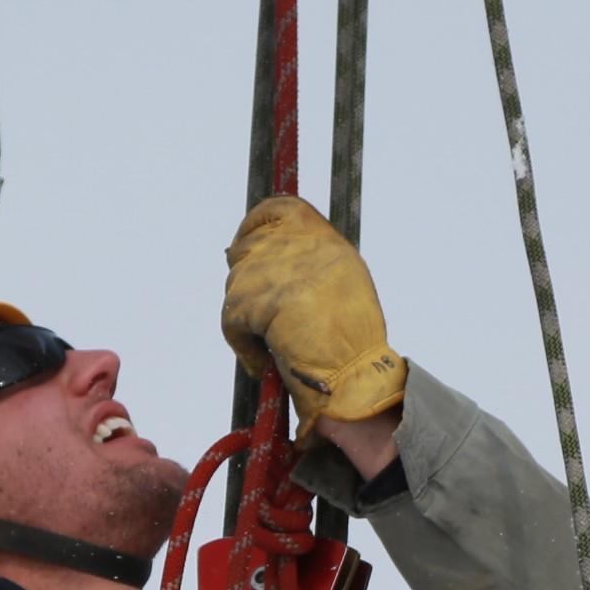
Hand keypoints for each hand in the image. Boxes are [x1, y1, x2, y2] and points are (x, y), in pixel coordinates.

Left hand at [220, 195, 407, 438]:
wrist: (357, 379)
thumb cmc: (352, 348)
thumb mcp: (340, 287)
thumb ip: (306, 267)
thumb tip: (261, 264)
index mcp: (327, 243)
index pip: (280, 210)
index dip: (255, 224)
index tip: (243, 245)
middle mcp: (306, 248)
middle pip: (249, 249)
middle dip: (245, 283)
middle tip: (255, 314)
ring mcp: (284, 271)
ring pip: (237, 286)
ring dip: (246, 318)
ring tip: (271, 344)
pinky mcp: (264, 299)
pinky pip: (232, 317)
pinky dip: (242, 344)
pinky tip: (263, 361)